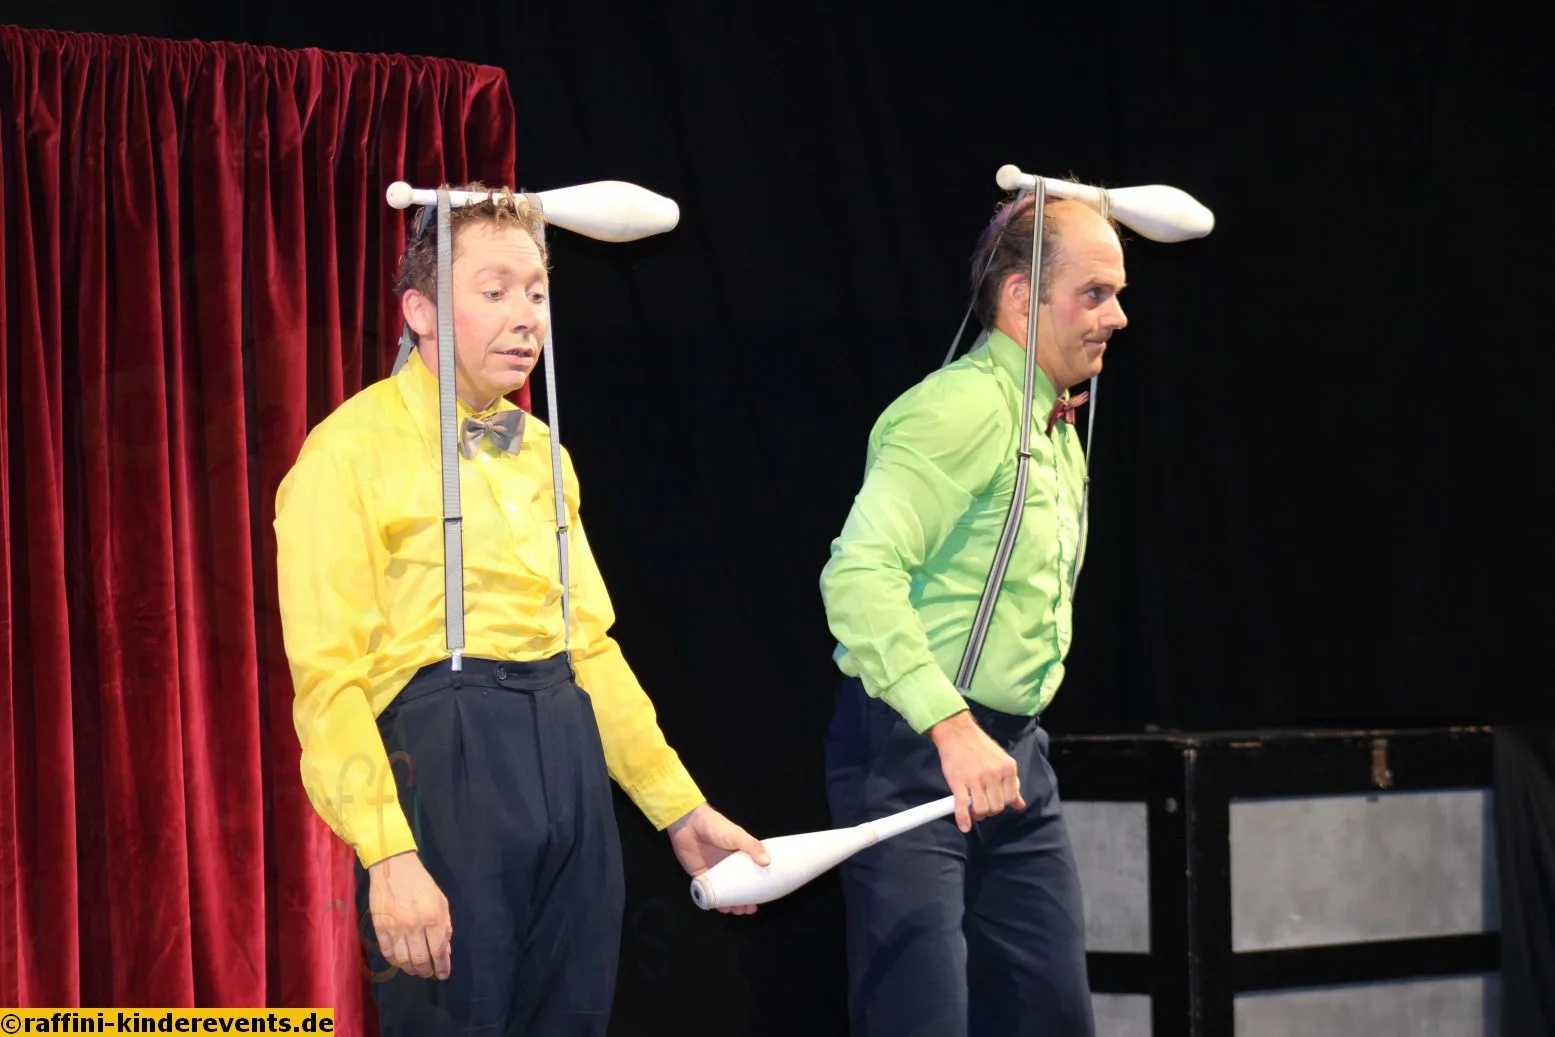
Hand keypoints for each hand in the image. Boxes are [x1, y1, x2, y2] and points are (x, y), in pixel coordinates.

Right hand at [367, 850, 452, 979]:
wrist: (393, 867)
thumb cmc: (421, 883)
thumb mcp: (441, 901)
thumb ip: (445, 927)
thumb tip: (445, 951)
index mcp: (433, 918)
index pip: (439, 951)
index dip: (442, 966)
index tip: (443, 974)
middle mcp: (414, 926)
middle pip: (420, 960)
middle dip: (426, 971)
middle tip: (429, 973)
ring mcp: (395, 929)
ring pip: (403, 961)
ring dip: (411, 969)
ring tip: (416, 970)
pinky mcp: (380, 929)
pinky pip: (388, 953)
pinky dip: (395, 962)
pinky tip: (401, 962)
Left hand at [666, 803, 769, 915]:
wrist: (689, 824)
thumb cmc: (716, 826)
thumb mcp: (737, 835)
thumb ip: (752, 846)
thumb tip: (768, 862)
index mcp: (739, 857)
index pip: (750, 875)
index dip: (756, 888)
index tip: (762, 899)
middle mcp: (727, 867)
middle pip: (738, 887)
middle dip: (744, 900)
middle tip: (749, 909)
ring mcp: (714, 872)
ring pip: (725, 893)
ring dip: (731, 904)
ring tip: (738, 911)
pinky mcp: (700, 876)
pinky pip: (709, 893)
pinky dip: (716, 902)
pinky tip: (723, 908)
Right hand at [928, 710, 1024, 832]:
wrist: (957, 732)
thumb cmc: (980, 746)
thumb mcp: (1002, 761)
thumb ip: (1012, 784)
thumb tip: (1020, 804)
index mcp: (1008, 768)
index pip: (1010, 799)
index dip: (1002, 804)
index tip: (993, 801)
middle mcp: (994, 774)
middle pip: (997, 807)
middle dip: (990, 810)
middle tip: (982, 805)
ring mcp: (976, 778)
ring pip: (982, 809)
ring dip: (977, 814)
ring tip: (973, 808)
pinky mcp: (958, 781)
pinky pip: (963, 806)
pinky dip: (963, 819)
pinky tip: (964, 826)